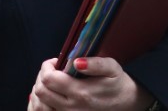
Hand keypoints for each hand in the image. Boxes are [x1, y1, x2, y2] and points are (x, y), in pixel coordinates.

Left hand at [28, 57, 154, 110]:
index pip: (48, 79)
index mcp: (81, 92)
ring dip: (40, 90)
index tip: (57, 61)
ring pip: (39, 105)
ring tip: (52, 81)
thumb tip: (76, 62)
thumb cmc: (118, 84)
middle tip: (53, 70)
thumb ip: (94, 63)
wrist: (127, 105)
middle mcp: (71, 108)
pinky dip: (42, 104)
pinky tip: (50, 95)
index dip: (47, 66)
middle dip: (41, 76)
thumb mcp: (112, 68)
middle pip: (40, 92)